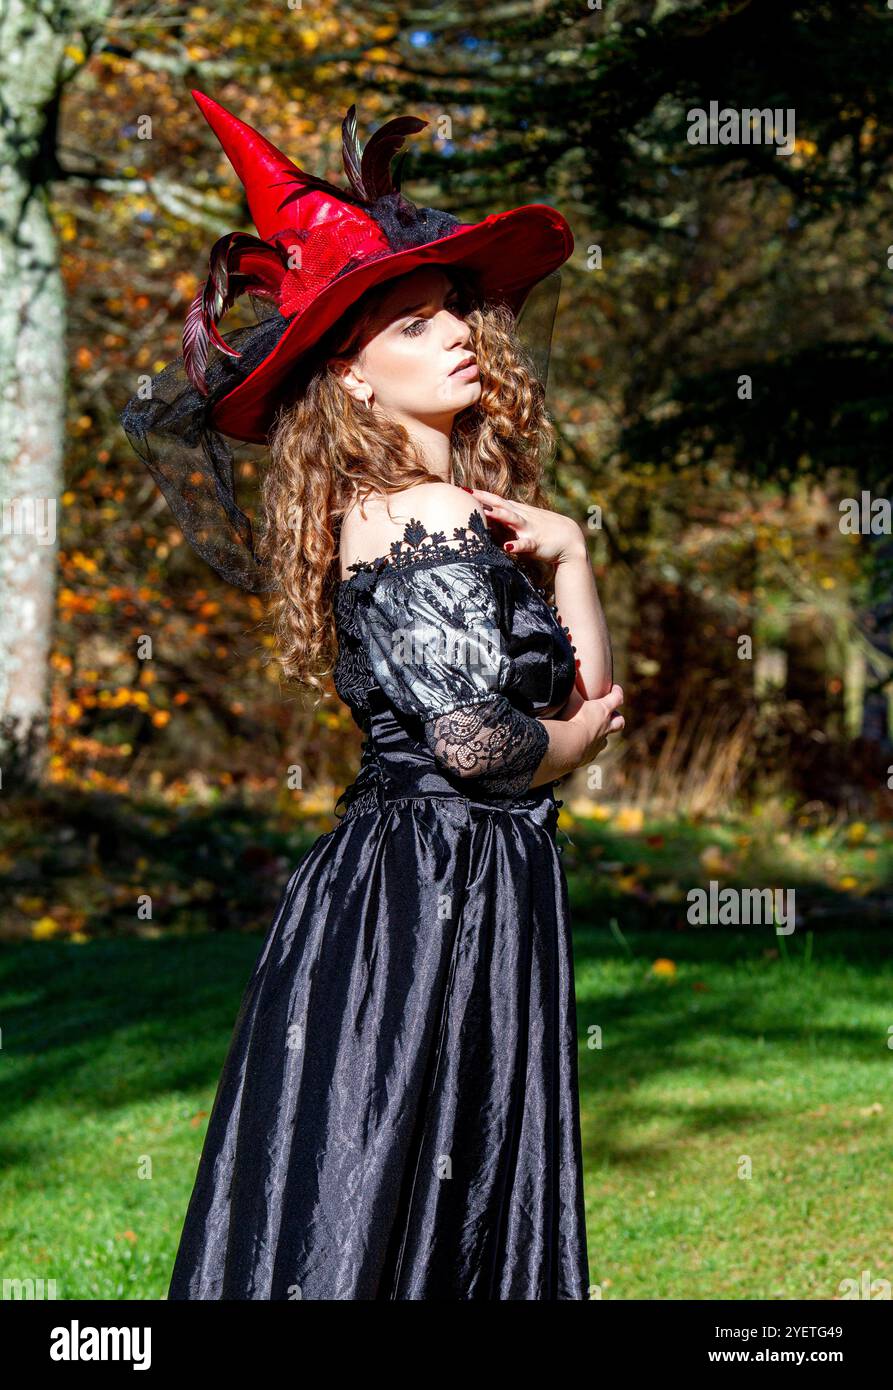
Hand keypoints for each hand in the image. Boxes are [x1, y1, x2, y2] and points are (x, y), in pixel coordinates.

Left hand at [462, 487, 585, 565]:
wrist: (570, 540)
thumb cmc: (545, 531)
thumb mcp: (525, 521)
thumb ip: (508, 519)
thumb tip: (489, 516)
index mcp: (517, 511)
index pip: (496, 500)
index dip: (479, 494)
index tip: (461, 488)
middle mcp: (521, 517)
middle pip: (500, 504)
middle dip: (483, 498)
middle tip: (466, 493)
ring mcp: (528, 528)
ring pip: (512, 519)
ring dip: (499, 515)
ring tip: (484, 512)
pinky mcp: (535, 542)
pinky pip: (525, 544)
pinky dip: (517, 545)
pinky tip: (508, 547)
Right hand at [573, 684, 624, 766]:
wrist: (567, 746)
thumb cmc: (570, 719)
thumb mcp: (570, 696)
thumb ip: (571, 681)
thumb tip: (574, 660)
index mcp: (602, 710)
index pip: (617, 698)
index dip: (617, 692)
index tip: (615, 689)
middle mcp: (605, 727)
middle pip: (619, 721)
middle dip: (617, 717)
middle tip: (611, 714)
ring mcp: (598, 743)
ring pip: (606, 739)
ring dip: (603, 734)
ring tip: (594, 732)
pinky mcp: (589, 755)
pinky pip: (592, 751)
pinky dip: (589, 747)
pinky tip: (580, 746)